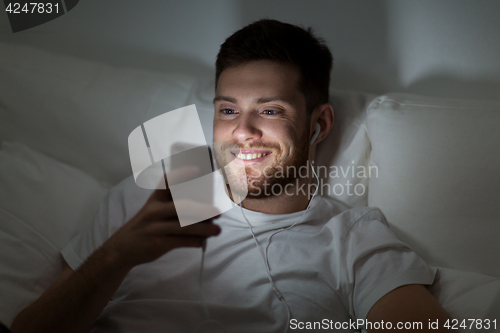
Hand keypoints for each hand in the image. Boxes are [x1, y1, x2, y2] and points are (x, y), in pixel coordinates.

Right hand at [103, 166, 220, 269]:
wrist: (122, 248)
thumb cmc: (146, 225)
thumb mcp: (153, 210)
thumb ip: (172, 206)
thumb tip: (205, 207)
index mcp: (154, 198)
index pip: (168, 181)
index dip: (182, 173)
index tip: (197, 169)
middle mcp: (154, 211)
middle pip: (182, 207)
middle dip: (202, 210)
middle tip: (218, 212)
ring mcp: (155, 227)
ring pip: (185, 226)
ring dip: (204, 228)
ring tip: (217, 230)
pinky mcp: (158, 243)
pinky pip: (181, 241)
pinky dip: (194, 241)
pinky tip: (202, 241)